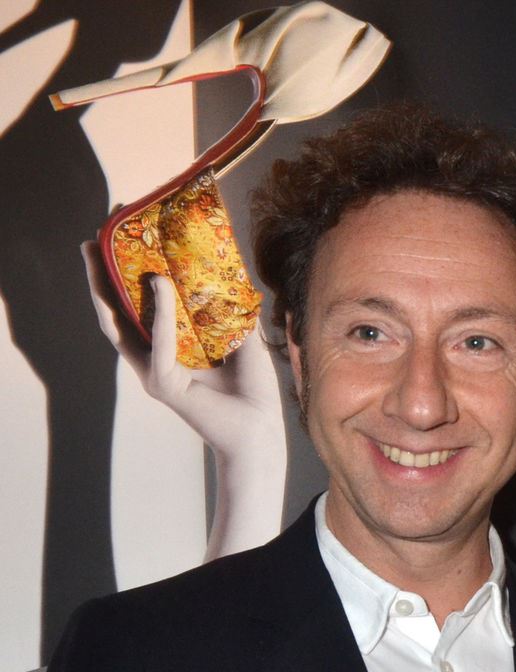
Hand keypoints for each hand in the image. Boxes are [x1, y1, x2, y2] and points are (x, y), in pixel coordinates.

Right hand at [84, 243, 287, 557]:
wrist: (261, 429)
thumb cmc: (253, 389)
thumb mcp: (243, 338)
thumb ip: (230, 310)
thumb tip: (233, 273)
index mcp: (167, 346)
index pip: (136, 304)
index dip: (123, 273)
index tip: (118, 238)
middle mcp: (153, 357)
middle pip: (115, 311)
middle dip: (99, 275)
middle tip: (92, 238)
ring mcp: (154, 371)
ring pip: (120, 326)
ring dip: (107, 291)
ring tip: (98, 257)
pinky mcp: (164, 385)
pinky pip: (158, 345)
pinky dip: (160, 316)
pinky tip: (159, 286)